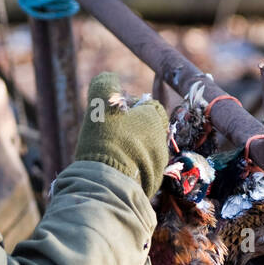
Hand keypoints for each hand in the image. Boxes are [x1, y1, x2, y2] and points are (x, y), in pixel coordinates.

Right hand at [74, 72, 168, 196]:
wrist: (108, 180)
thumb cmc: (106, 137)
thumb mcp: (100, 102)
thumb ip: (105, 84)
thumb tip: (111, 80)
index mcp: (155, 119)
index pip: (149, 107)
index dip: (130, 108)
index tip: (115, 116)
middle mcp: (162, 141)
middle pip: (147, 130)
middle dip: (131, 131)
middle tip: (110, 135)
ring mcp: (159, 165)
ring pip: (144, 152)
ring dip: (131, 150)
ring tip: (111, 154)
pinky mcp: (152, 184)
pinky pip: (141, 172)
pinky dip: (131, 169)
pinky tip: (115, 169)